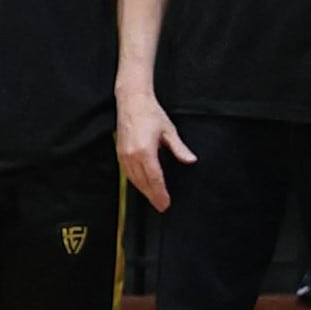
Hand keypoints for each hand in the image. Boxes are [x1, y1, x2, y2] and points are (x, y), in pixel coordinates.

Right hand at [117, 90, 192, 210]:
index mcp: (145, 151)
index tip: (165, 203)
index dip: (160, 192)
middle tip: (162, 206)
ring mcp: (123, 155)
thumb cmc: (151, 114)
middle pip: (142, 182)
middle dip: (152, 195)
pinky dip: (135, 182)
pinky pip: (127, 173)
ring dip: (143, 190)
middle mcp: (132, 155)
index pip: (154, 178)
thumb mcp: (169, 131)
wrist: (132, 102)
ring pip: (133, 179)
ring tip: (154, 199)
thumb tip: (190, 160)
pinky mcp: (120, 153)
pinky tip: (142, 186)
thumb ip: (179, 148)